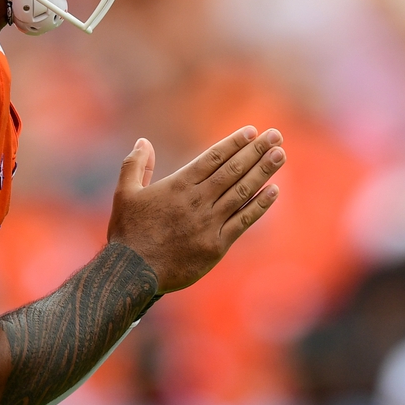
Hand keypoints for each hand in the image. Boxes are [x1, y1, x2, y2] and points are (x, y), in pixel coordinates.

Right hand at [107, 126, 283, 293]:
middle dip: (256, 151)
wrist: (132, 272)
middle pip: (233, 170)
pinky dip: (259, 206)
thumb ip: (135, 164)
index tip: (252, 132)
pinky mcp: (216, 245)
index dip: (234, 143)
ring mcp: (209, 223)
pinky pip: (243, 221)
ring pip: (242, 192)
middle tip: (276, 135)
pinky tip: (274, 191)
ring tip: (280, 155)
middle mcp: (197, 201)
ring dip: (263, 172)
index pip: (213, 158)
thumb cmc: (127, 232)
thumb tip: (143, 141)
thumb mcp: (125, 193)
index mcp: (178, 185)